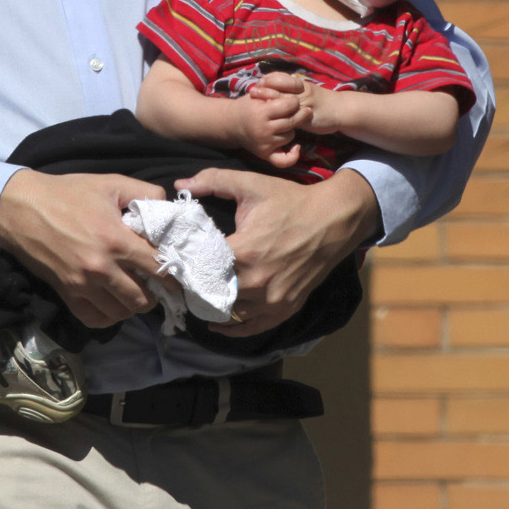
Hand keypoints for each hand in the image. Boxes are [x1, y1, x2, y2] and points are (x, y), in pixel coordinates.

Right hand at [0, 170, 167, 328]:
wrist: (20, 207)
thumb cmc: (66, 193)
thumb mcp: (109, 183)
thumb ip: (144, 192)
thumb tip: (167, 207)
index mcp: (116, 240)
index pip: (159, 269)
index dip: (173, 277)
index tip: (177, 279)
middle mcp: (101, 268)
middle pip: (143, 299)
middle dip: (154, 295)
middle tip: (152, 286)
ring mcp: (82, 284)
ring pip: (121, 313)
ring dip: (131, 306)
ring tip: (131, 292)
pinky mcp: (66, 293)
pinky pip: (94, 319)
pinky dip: (107, 316)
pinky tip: (110, 303)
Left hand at [174, 167, 378, 336]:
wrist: (334, 219)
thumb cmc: (291, 201)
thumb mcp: (250, 184)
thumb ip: (213, 180)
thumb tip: (180, 182)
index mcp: (243, 252)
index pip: (199, 268)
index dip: (184, 267)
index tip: (173, 264)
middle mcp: (256, 281)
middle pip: (211, 294)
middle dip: (194, 288)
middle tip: (180, 282)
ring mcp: (273, 298)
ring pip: (230, 313)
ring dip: (212, 307)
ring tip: (196, 298)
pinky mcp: (286, 307)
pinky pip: (254, 327)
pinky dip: (234, 328)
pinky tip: (217, 323)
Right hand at [238, 73, 310, 166]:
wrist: (230, 123)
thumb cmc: (247, 106)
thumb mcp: (257, 94)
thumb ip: (274, 93)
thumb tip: (295, 95)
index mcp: (261, 113)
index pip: (289, 105)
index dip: (293, 101)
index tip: (292, 100)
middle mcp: (262, 130)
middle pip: (292, 121)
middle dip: (300, 114)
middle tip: (303, 110)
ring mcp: (264, 143)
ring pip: (290, 136)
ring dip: (291, 129)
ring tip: (285, 123)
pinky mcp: (264, 153)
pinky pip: (284, 160)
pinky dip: (293, 156)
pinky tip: (295, 147)